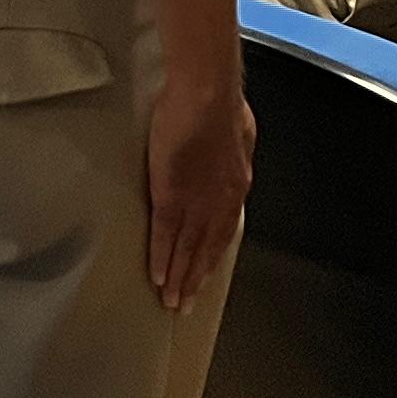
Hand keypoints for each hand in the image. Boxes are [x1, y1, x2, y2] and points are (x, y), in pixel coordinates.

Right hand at [143, 70, 253, 311]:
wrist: (207, 93)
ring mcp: (196, 202)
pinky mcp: (171, 196)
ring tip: (170, 301)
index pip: (222, 231)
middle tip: (186, 304)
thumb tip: (232, 155)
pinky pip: (165, 236)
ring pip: (187, 250)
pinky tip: (157, 276)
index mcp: (236, 186)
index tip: (202, 274)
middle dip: (195, 278)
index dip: (211, 255)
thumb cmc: (222, 101)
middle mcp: (220, 202)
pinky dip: (161, 258)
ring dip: (178, 278)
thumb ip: (234, 152)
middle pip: (206, 249)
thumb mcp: (240, 132)